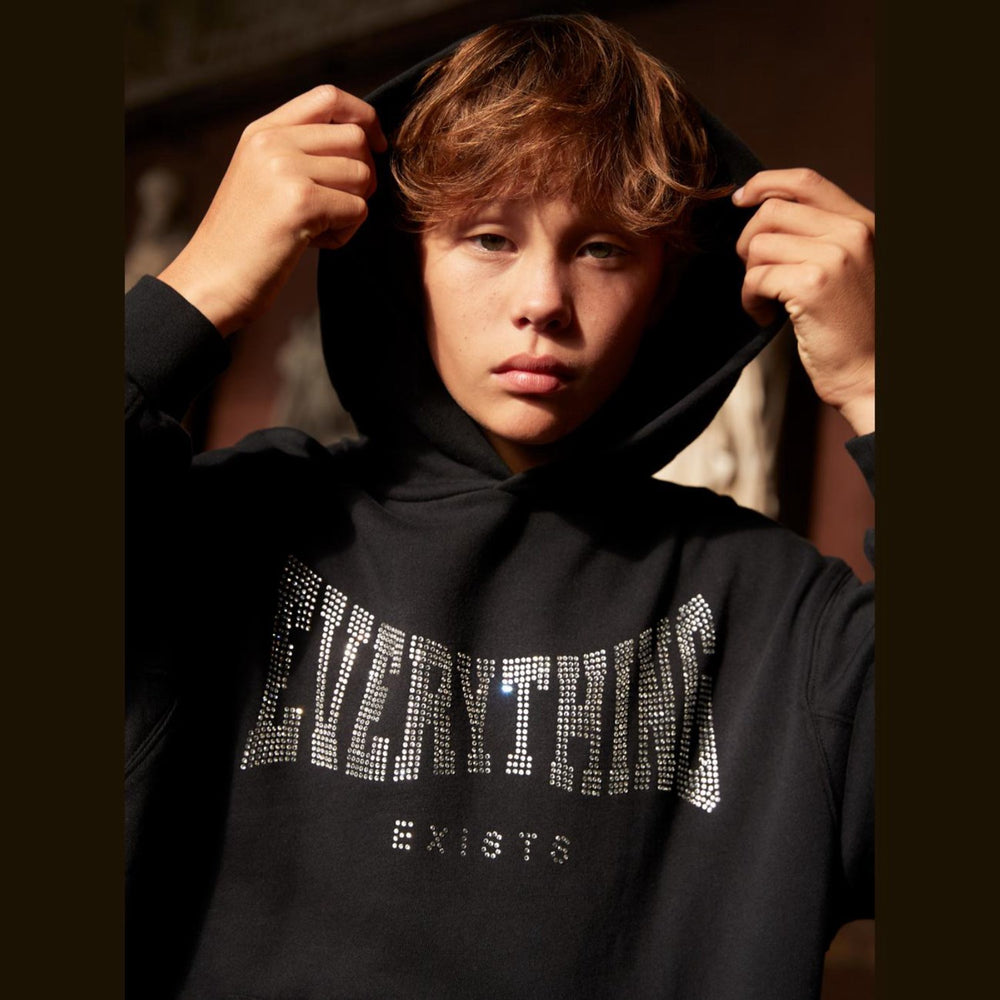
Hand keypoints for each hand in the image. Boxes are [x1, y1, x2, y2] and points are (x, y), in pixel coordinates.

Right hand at [158, 85, 387, 336]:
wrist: (211, 281)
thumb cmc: (244, 241)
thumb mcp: (263, 180)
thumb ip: (299, 153)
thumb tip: (364, 143)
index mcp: (262, 131)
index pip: (329, 97)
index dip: (364, 117)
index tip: (377, 146)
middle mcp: (272, 142)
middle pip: (355, 139)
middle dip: (363, 176)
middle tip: (338, 208)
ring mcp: (285, 169)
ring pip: (362, 176)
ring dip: (352, 210)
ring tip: (317, 229)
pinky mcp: (301, 203)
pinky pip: (357, 210)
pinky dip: (344, 234)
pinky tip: (312, 244)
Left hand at [734, 169, 874, 434]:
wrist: (870, 373)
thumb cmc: (850, 327)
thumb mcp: (845, 268)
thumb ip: (818, 237)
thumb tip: (763, 212)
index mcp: (862, 222)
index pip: (805, 180)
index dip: (765, 183)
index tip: (740, 198)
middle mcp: (852, 232)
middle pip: (772, 211)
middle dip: (748, 242)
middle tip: (755, 274)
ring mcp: (835, 256)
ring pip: (758, 245)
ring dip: (750, 277)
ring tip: (766, 301)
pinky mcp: (813, 284)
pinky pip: (756, 277)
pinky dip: (750, 300)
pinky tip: (767, 317)